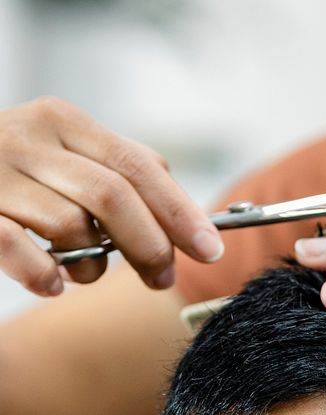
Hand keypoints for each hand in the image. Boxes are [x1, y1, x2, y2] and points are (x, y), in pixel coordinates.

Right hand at [0, 97, 222, 295]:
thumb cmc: (14, 176)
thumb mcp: (65, 157)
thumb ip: (118, 170)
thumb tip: (183, 203)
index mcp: (62, 123)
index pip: (137, 166)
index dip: (180, 212)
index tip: (210, 249)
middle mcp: (27, 139)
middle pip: (113, 197)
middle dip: (149, 245)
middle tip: (160, 278)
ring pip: (71, 227)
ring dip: (91, 264)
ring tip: (82, 271)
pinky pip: (20, 250)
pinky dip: (46, 275)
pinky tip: (54, 284)